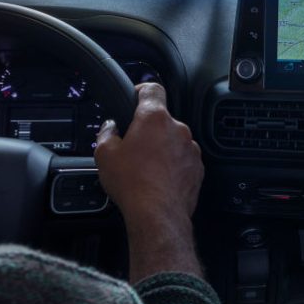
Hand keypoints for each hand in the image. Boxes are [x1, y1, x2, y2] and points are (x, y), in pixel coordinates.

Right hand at [95, 83, 204, 281]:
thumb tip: (111, 128)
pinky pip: (183, 159)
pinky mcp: (198, 167)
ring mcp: (190, 148)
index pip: (152, 89)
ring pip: (173, 140)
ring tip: (146, 168)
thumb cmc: (132, 183)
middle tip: (133, 146)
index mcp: (154, 118)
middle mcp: (177, 128)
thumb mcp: (105, 154)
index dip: (142, 90)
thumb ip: (107, 133)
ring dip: (162, 148)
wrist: (157, 215)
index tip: (136, 96)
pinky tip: (159, 179)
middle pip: (162, 119)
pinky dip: (173, 165)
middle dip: (149, 130)